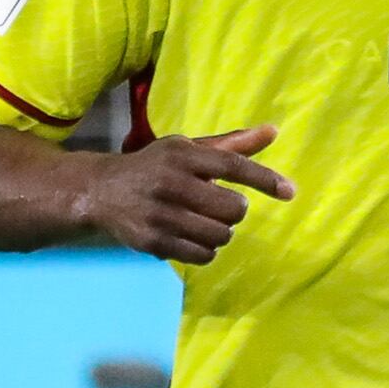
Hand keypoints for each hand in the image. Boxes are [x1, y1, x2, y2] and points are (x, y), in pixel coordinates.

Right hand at [82, 126, 294, 264]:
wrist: (99, 190)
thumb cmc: (154, 167)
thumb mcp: (187, 150)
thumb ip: (231, 145)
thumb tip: (273, 131)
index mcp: (182, 155)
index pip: (232, 166)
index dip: (264, 179)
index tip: (289, 192)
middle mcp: (170, 183)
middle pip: (232, 209)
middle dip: (234, 210)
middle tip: (219, 206)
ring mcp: (160, 215)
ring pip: (220, 235)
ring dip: (221, 232)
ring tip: (205, 222)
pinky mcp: (152, 242)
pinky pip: (202, 256)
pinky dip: (206, 250)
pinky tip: (192, 237)